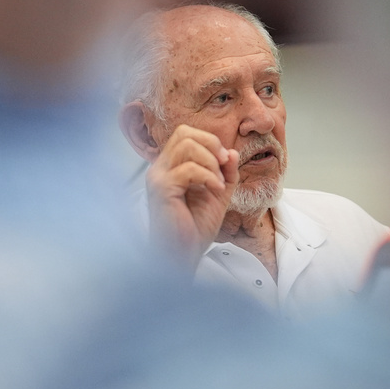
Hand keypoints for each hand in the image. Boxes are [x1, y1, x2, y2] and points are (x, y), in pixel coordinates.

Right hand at [145, 124, 239, 266]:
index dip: (209, 140)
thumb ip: (226, 172)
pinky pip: (188, 168)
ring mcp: (158, 177)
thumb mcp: (219, 194)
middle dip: (211, 145)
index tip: (224, 160)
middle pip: (184, 133)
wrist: (183, 255)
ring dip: (211, 162)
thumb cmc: (195, 228)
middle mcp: (160, 168)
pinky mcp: (161, 189)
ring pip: (186, 145)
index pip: (185, 133)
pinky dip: (208, 176)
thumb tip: (231, 152)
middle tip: (223, 167)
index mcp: (170, 167)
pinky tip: (216, 190)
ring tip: (219, 183)